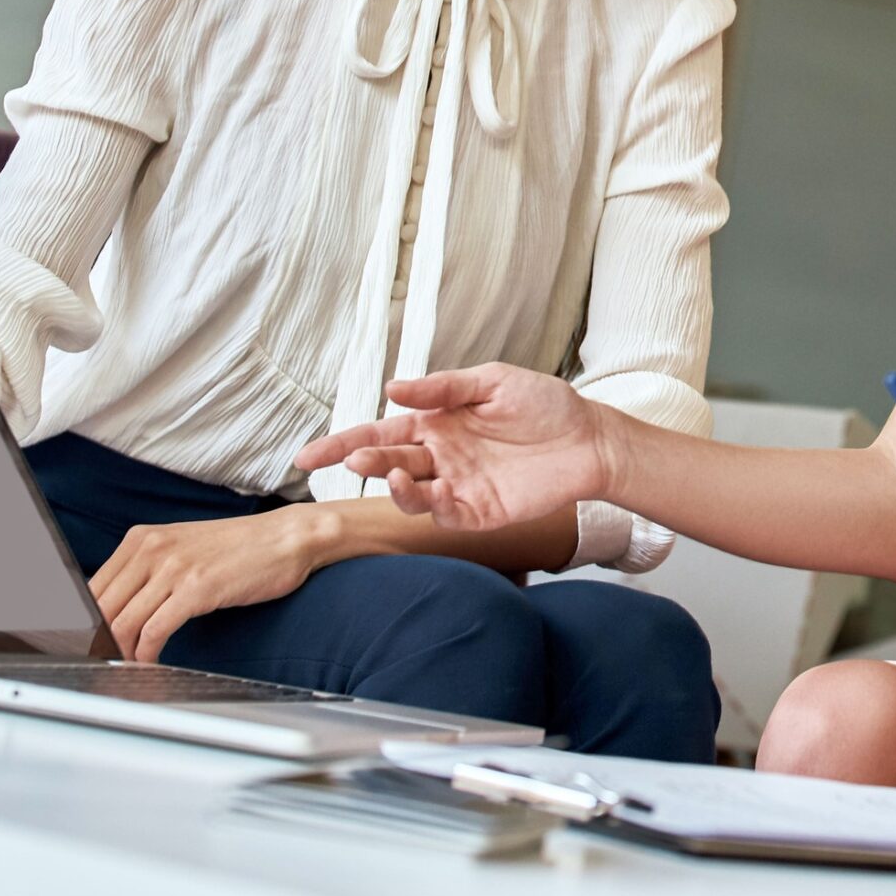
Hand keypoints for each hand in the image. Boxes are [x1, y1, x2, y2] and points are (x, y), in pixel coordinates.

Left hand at [89, 509, 329, 662]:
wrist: (288, 537)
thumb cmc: (240, 549)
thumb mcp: (183, 550)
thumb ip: (148, 573)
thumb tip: (115, 611)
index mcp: (142, 539)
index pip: (91, 588)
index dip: (85, 624)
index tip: (89, 646)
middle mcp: (152, 549)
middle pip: (101, 608)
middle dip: (99, 643)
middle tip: (104, 664)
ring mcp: (174, 568)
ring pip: (123, 623)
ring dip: (121, 654)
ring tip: (128, 668)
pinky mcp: (196, 589)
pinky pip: (154, 632)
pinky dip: (147, 655)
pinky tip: (152, 663)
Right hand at [292, 364, 607, 533]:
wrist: (590, 437)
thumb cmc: (545, 404)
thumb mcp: (492, 381)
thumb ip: (443, 387)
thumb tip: (391, 388)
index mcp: (436, 423)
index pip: (378, 434)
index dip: (341, 445)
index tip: (306, 457)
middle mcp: (439, 457)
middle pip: (387, 463)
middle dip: (363, 463)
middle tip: (352, 459)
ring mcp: (457, 486)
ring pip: (410, 492)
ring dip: (392, 485)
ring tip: (387, 473)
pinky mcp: (479, 511)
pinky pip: (444, 514)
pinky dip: (428, 505)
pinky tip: (426, 489)